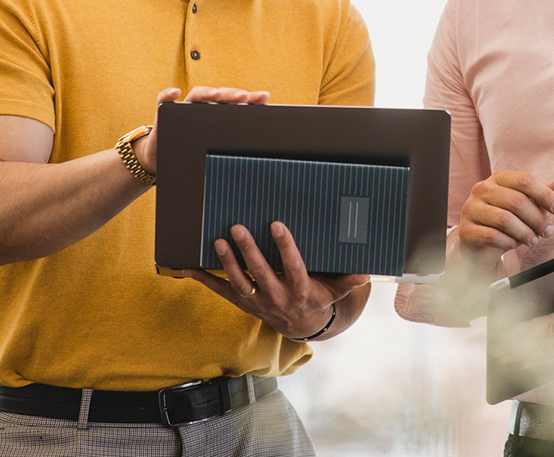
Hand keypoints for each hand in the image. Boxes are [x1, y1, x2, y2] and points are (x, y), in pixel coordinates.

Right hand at [134, 86, 269, 174]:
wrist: (163, 159)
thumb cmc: (194, 152)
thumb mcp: (216, 149)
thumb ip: (232, 146)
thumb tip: (263, 152)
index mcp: (218, 113)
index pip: (236, 102)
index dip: (250, 98)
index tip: (264, 97)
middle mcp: (203, 106)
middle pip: (219, 96)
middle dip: (233, 95)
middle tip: (245, 96)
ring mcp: (184, 107)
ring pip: (197, 94)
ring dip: (207, 93)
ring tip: (218, 94)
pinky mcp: (164, 111)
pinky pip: (163, 99)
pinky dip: (168, 94)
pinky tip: (175, 92)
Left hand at [183, 221, 368, 339]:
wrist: (302, 327)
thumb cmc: (319, 299)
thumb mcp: (335, 291)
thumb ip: (348, 280)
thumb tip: (366, 272)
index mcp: (300, 290)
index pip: (292, 266)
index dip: (286, 247)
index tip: (277, 225)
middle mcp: (277, 297)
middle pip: (260, 274)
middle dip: (248, 251)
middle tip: (237, 228)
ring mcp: (258, 302)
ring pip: (240, 283)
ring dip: (227, 263)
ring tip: (217, 241)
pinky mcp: (244, 303)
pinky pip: (221, 292)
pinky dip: (204, 280)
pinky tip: (187, 267)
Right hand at [457, 170, 553, 266]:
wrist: (481, 243)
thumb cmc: (507, 220)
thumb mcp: (528, 206)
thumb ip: (545, 194)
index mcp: (498, 178)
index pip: (525, 180)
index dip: (545, 194)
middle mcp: (482, 189)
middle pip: (517, 201)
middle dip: (537, 219)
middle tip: (548, 231)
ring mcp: (472, 208)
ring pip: (505, 220)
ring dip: (525, 233)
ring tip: (533, 240)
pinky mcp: (466, 229)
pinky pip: (493, 236)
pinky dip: (509, 243)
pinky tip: (514, 244)